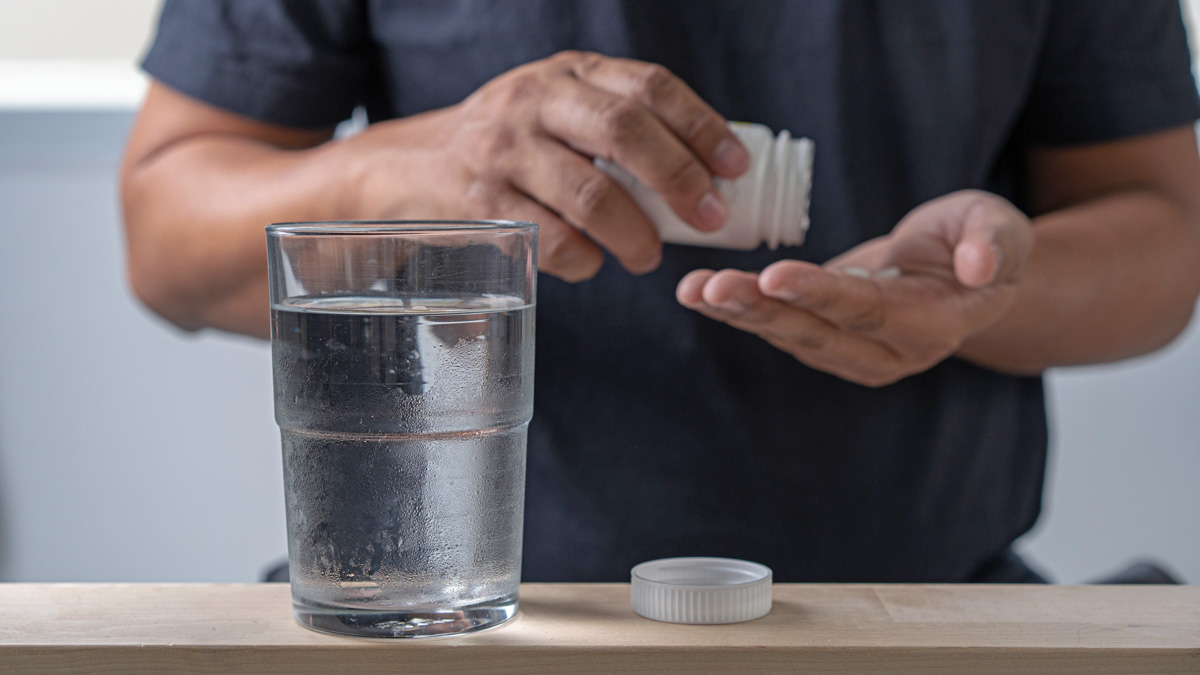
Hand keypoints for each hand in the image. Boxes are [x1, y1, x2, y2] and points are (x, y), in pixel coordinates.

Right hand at [351, 51, 749, 280]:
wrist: (405, 170)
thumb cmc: (504, 147)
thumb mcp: (553, 112)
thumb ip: (612, 127)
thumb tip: (702, 176)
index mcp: (566, 74)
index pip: (648, 86)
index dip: (701, 126)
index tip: (735, 167)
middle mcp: (534, 101)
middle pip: (624, 131)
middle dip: (679, 178)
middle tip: (710, 217)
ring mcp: (504, 150)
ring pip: (591, 194)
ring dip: (636, 235)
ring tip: (649, 258)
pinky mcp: (482, 203)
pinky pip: (552, 240)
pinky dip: (585, 261)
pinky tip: (591, 264)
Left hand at [676, 190, 1035, 385]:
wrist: (964, 271)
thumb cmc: (982, 240)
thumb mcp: (1002, 227)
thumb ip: (994, 243)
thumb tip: (979, 266)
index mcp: (934, 326)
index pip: (868, 311)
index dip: (821, 294)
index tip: (774, 276)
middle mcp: (890, 353)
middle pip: (817, 334)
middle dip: (762, 310)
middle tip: (711, 289)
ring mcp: (856, 354)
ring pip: (791, 336)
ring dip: (739, 313)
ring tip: (692, 291)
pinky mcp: (828, 341)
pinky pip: (780, 327)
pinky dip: (740, 310)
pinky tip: (700, 293)